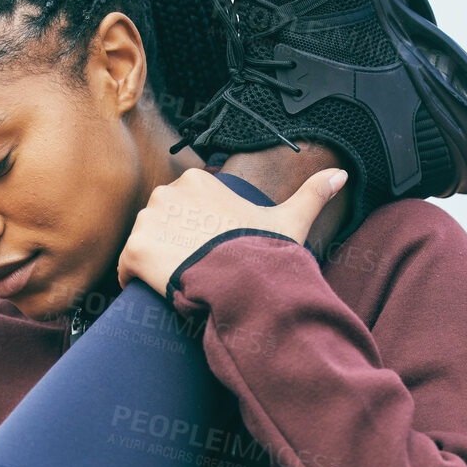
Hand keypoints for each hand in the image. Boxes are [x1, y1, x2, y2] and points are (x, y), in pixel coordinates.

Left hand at [116, 166, 347, 298]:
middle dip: (173, 245)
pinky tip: (154, 293)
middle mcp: (168, 193)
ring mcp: (149, 221)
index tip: (209, 252)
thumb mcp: (291, 220)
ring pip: (143, 243)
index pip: (184, 206)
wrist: (244, 284)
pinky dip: (134, 281)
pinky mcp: (135, 250)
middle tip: (196, 270)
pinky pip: (126, 268)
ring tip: (180, 282)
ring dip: (154, 262)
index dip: (195, 231)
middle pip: (161, 222)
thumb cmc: (265, 253)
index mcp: (198, 181)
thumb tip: (341, 173)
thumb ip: (312, 194)